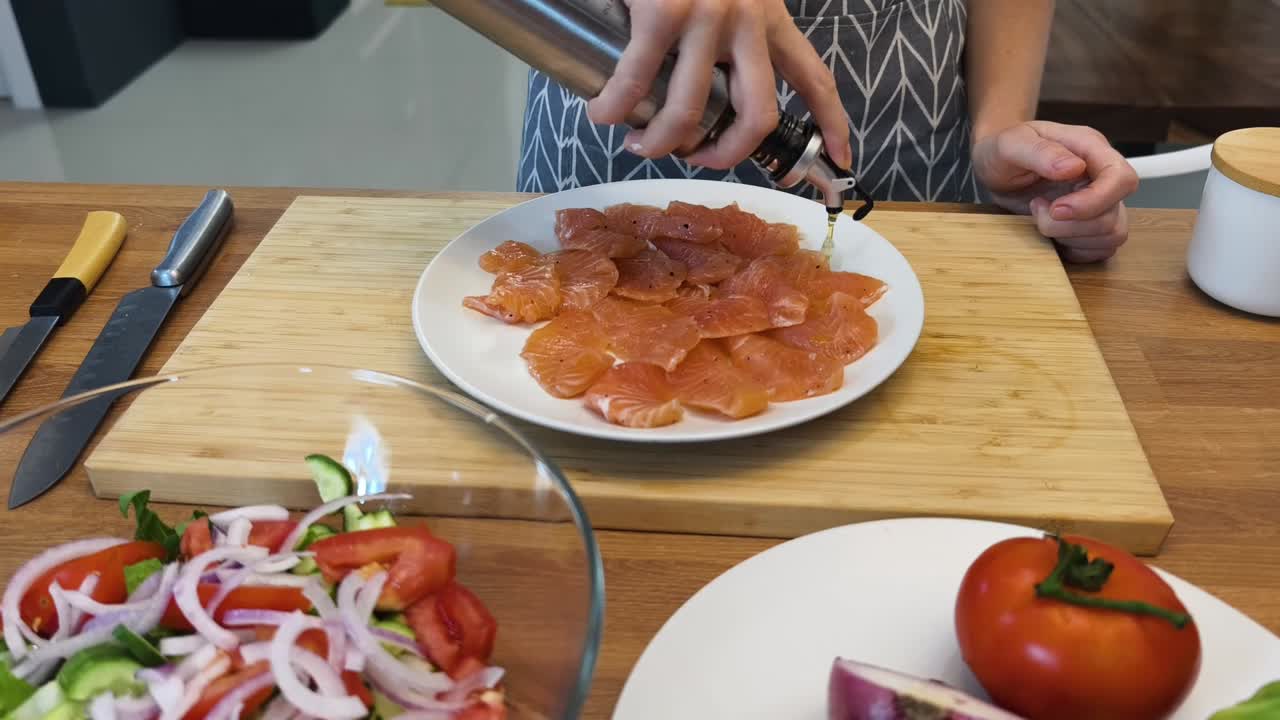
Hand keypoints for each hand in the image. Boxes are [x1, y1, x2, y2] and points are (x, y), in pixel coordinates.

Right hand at [587, 0, 850, 170]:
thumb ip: (730, 25)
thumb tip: (700, 78)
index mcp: (770, 16)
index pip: (814, 78)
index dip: (831, 125)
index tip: (841, 162)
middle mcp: (749, 20)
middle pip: (758, 116)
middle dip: (726, 155)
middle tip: (694, 158)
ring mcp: (707, 18)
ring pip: (693, 111)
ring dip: (661, 142)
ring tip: (638, 143)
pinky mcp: (662, 13)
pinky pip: (637, 81)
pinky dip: (615, 107)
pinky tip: (602, 114)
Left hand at [972, 121, 1138, 262]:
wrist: (994, 167)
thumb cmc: (1003, 151)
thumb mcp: (1010, 144)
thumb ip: (1041, 152)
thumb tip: (1074, 167)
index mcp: (1090, 149)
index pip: (1121, 178)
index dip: (1094, 201)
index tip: (1056, 209)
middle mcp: (1101, 176)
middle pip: (1113, 214)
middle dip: (1071, 225)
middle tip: (1037, 209)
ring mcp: (1100, 202)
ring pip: (1110, 235)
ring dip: (1071, 238)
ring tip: (1041, 217)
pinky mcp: (1091, 225)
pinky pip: (1100, 249)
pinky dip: (1075, 250)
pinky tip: (1052, 234)